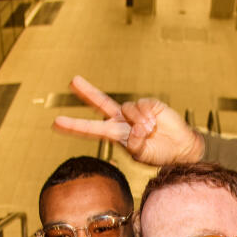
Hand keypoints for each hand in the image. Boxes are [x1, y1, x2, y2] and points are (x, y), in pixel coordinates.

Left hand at [52, 75, 204, 166]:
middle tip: (72, 81)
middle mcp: (121, 120)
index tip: (56, 123)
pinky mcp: (149, 104)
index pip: (91, 129)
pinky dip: (147, 117)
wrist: (180, 148)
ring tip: (150, 132)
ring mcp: (134, 111)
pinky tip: (155, 123)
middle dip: (87, 92)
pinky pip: (142, 106)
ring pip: (128, 110)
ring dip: (139, 123)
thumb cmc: (158, 154)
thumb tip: (136, 128)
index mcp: (115, 134)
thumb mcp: (141, 155)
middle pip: (101, 102)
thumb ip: (135, 144)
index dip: (74, 126)